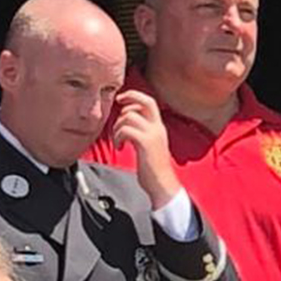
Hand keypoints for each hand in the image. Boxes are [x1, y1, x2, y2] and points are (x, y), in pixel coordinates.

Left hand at [111, 91, 181, 209]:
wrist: (162, 185)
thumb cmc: (153, 169)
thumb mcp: (150, 145)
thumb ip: (141, 132)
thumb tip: (126, 123)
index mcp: (159, 128)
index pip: (149, 102)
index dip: (134, 96)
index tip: (122, 99)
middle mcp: (158, 128)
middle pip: (145, 102)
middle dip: (127, 99)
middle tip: (117, 106)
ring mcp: (153, 135)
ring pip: (130, 116)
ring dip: (117, 126)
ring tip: (117, 139)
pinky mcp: (146, 144)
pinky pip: (127, 130)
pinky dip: (118, 136)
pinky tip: (120, 146)